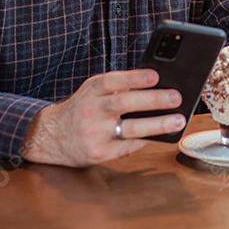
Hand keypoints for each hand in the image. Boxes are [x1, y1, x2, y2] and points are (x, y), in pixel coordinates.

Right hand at [22, 69, 184, 166]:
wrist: (51, 137)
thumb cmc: (82, 109)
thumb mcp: (92, 91)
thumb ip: (118, 87)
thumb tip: (156, 84)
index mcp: (91, 90)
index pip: (112, 81)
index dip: (134, 77)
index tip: (155, 75)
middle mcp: (91, 110)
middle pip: (123, 104)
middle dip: (153, 100)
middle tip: (176, 97)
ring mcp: (94, 134)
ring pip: (129, 129)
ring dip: (157, 125)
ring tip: (178, 121)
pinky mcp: (99, 153)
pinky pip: (128, 147)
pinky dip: (146, 140)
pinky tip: (163, 136)